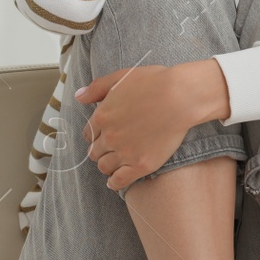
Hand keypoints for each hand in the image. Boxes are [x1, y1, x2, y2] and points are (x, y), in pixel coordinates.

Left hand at [79, 59, 230, 190]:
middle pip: (95, 152)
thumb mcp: (122, 77)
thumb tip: (79, 96)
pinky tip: (116, 181)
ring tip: (116, 163)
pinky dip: (115, 182)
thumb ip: (98, 87)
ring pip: (104, 167)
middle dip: (101, 151)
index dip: (96, 136)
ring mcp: (124, 152)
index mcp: (102, 116)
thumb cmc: (155, 83)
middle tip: (111, 150)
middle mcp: (109, 137)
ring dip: (108, 165)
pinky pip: (119, 181)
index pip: (89, 134)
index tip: (103, 136)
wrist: (180, 97)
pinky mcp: (141, 165)